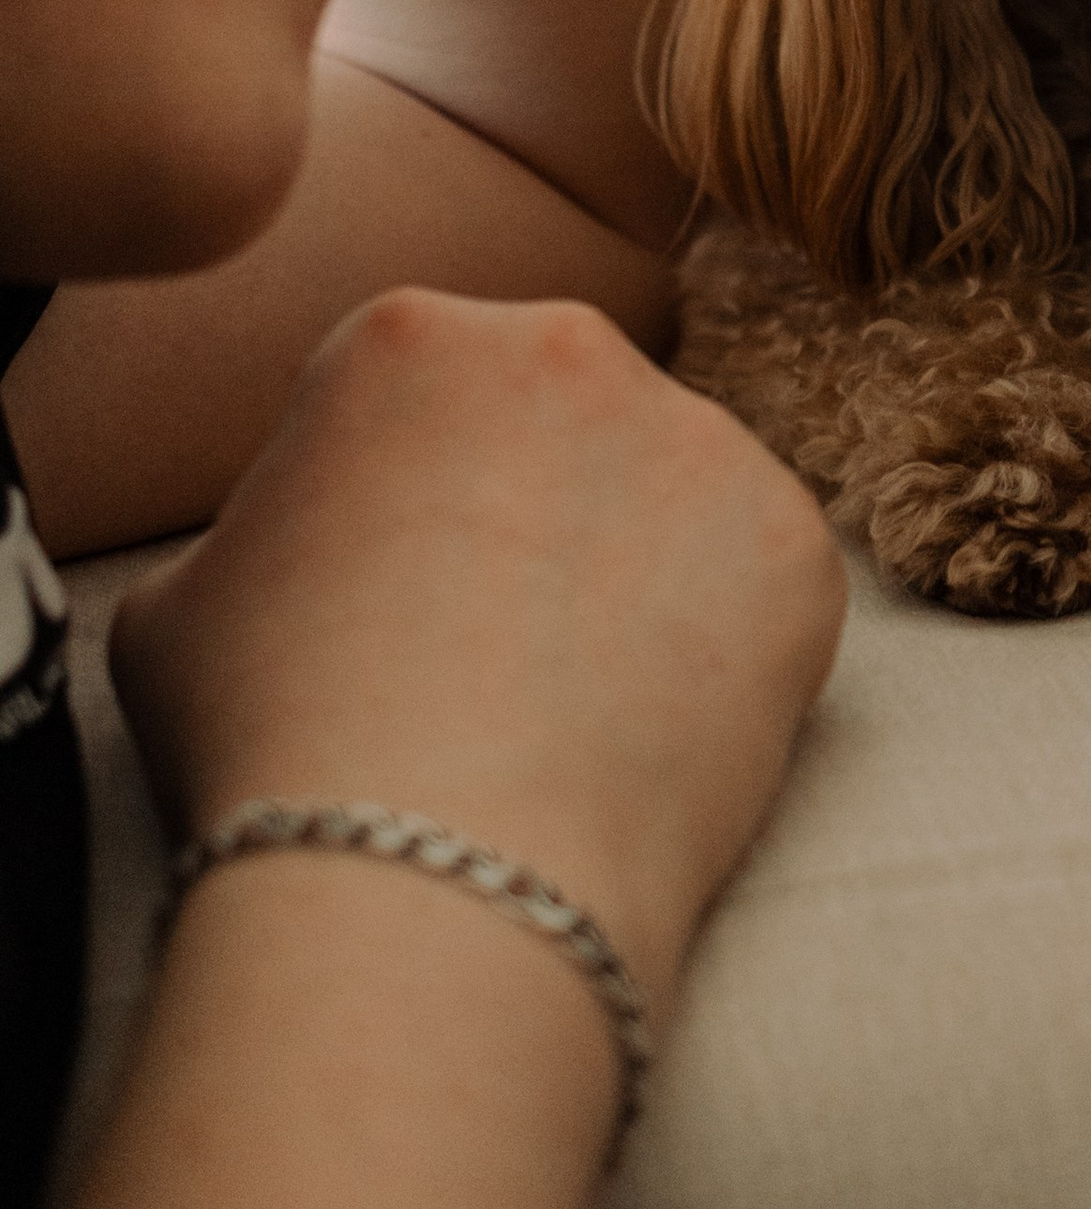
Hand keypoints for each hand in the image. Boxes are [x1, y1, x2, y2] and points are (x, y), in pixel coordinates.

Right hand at [111, 289, 845, 1020]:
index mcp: (410, 337)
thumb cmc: (279, 742)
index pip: (426, 397)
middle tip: (498, 651)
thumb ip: (253, 535)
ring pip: (670, 497)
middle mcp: (571, 348)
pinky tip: (653, 736)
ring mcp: (701, 438)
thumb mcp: (176, 605)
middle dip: (536, 513)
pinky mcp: (797, 542)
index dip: (409, 504)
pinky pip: (759, 585)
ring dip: (637, 576)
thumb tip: (298, 552)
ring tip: (572, 712)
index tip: (402, 595)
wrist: (432, 871)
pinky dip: (723, 655)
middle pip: (560, 426)